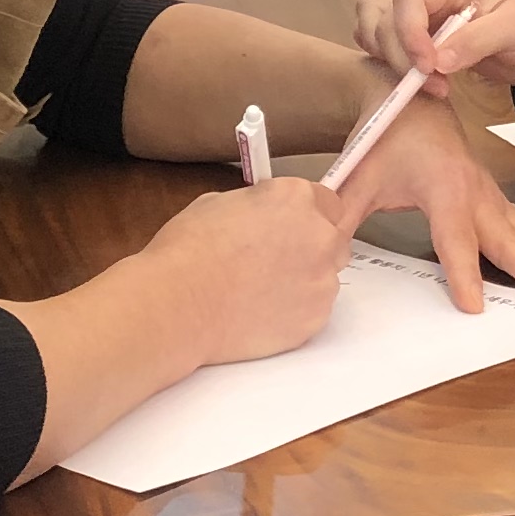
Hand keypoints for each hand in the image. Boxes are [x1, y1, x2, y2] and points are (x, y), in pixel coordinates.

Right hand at [133, 181, 351, 364]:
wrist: (178, 304)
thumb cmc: (189, 254)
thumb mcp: (219, 203)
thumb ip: (258, 205)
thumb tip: (263, 213)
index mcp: (296, 198)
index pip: (328, 200)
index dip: (308, 213)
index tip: (296, 224)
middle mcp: (319, 235)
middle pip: (335, 236)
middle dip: (313, 244)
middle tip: (278, 257)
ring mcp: (322, 279)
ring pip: (326, 275)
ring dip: (304, 277)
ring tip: (260, 287)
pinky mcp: (315, 317)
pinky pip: (315, 308)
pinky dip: (296, 309)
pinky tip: (262, 309)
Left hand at [323, 97, 514, 312]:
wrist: (407, 93)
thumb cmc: (383, 135)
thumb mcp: (355, 174)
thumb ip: (336, 215)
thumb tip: (322, 252)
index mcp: (442, 187)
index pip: (453, 238)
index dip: (461, 272)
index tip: (474, 306)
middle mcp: (476, 193)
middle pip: (512, 240)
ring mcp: (493, 197)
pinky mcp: (499, 201)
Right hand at [355, 0, 514, 89]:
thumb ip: (477, 40)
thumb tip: (439, 61)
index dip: (409, 32)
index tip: (427, 67)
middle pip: (387, 14)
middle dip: (401, 54)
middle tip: (431, 86)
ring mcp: (425, 14)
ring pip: (377, 27)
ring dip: (390, 59)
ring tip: (428, 85)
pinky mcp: (421, 38)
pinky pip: (384, 44)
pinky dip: (387, 62)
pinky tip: (415, 81)